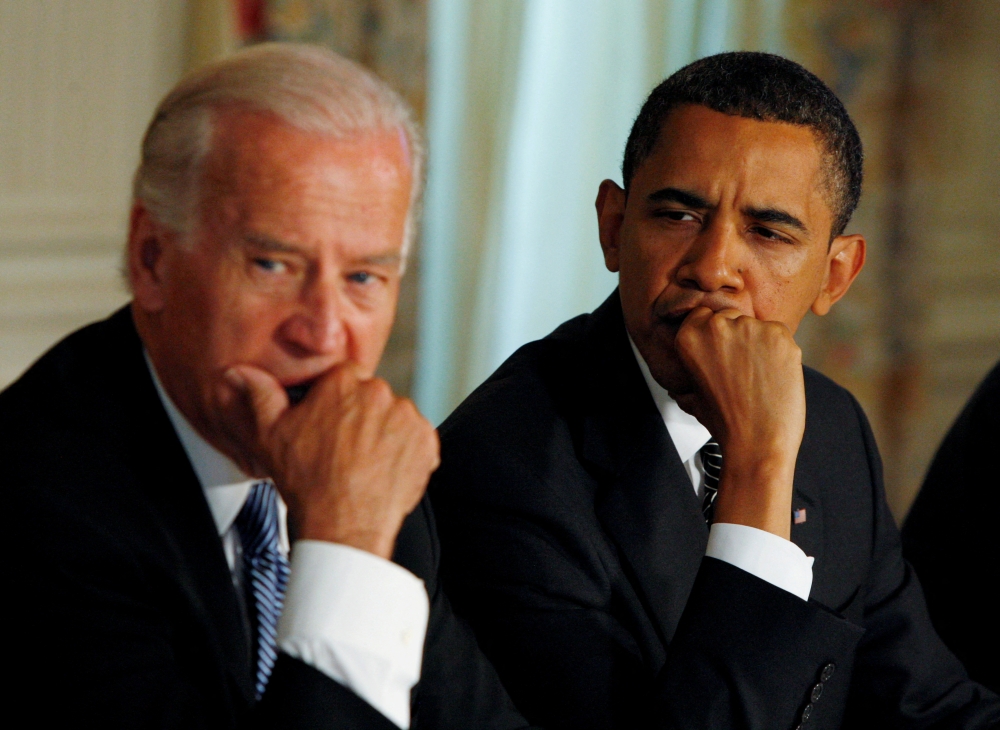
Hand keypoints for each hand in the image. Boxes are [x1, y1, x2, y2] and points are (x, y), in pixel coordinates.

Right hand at [225, 364, 439, 558]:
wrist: (343, 525)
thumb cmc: (306, 481)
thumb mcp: (270, 435)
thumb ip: (259, 396)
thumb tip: (239, 373)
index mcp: (344, 381)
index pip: (343, 378)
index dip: (334, 402)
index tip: (327, 424)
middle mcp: (380, 392)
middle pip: (370, 397)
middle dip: (359, 417)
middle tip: (343, 449)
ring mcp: (407, 417)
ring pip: (394, 418)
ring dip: (384, 434)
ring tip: (363, 464)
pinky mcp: (427, 442)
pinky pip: (417, 440)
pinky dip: (405, 453)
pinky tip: (382, 472)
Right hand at [673, 307, 804, 538]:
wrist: (757, 441)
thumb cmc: (725, 422)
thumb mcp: (692, 394)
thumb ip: (693, 368)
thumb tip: (689, 369)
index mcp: (689, 336)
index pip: (703, 315)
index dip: (715, 334)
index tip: (722, 351)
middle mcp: (717, 326)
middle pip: (732, 317)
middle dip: (738, 337)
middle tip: (743, 368)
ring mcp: (750, 328)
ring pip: (757, 326)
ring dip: (760, 344)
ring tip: (760, 377)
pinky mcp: (780, 334)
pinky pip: (780, 334)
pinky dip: (781, 351)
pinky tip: (775, 375)